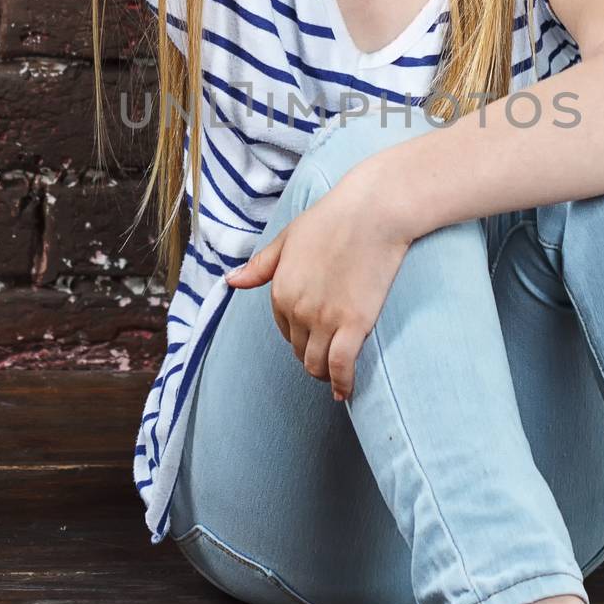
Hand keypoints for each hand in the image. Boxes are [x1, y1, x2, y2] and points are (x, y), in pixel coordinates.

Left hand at [224, 165, 411, 402]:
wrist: (373, 212)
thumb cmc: (333, 218)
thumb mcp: (288, 238)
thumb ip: (260, 266)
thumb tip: (231, 282)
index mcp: (280, 289)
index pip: (283, 327)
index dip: (297, 333)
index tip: (311, 335)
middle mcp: (298, 309)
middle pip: (299, 348)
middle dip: (309, 353)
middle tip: (325, 355)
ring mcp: (325, 318)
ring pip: (316, 363)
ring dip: (322, 373)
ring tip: (333, 377)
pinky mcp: (354, 324)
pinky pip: (340, 366)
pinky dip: (342, 383)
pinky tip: (344, 391)